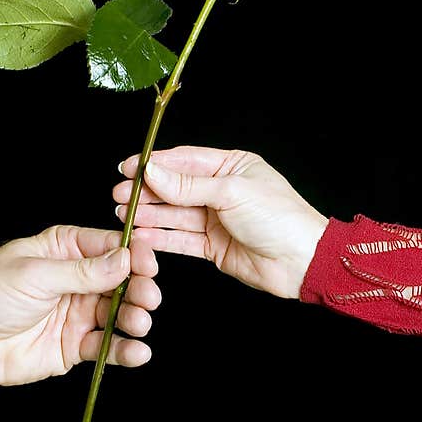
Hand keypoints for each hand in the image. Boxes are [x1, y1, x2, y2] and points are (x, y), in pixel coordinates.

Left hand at [0, 226, 160, 384]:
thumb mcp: (34, 274)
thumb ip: (82, 271)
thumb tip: (124, 260)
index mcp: (67, 250)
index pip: (112, 246)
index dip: (134, 255)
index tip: (147, 265)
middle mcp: (79, 280)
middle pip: (123, 281)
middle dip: (139, 288)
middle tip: (147, 297)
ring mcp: (79, 313)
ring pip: (120, 313)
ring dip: (135, 317)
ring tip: (139, 322)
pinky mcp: (75, 345)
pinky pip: (107, 346)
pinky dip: (126, 350)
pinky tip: (138, 352)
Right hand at [114, 147, 327, 299]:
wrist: (301, 260)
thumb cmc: (278, 217)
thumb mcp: (231, 192)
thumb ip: (188, 185)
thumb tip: (153, 172)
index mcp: (232, 166)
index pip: (185, 160)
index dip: (155, 164)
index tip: (128, 167)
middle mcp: (222, 191)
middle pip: (176, 188)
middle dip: (148, 191)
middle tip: (120, 194)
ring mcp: (217, 220)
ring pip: (176, 215)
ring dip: (150, 214)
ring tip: (124, 214)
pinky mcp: (215, 246)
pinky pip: (182, 240)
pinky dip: (161, 238)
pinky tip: (141, 235)